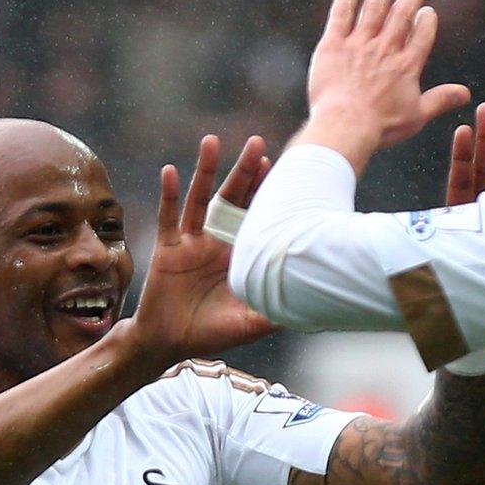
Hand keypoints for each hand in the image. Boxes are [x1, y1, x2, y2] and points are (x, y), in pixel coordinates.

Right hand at [129, 135, 278, 365]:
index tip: (279, 165)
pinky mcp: (168, 248)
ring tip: (212, 141)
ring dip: (206, 170)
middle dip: (244, 171)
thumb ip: (277, 309)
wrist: (170, 344)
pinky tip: (171, 171)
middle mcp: (217, 241)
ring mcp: (191, 241)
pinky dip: (169, 194)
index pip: (256, 215)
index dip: (266, 192)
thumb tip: (315, 308)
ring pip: (200, 198)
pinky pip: (168, 217)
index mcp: (240, 254)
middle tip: (257, 142)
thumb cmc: (212, 333)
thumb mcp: (252, 322)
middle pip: (232, 198)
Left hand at [300, 0, 472, 172]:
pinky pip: (341, 13)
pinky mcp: (333, 44)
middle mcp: (385, 49)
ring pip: (374, 7)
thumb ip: (441, 100)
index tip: (427, 11)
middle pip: (401, 15)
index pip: (422, 35)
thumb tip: (466, 93)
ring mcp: (359, 44)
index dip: (426, 21)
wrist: (345, 125)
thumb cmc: (381, 126)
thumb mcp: (417, 116)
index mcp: (407, 66)